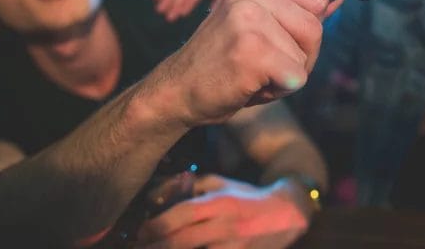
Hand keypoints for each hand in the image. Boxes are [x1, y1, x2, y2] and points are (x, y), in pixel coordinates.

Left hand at [136, 174, 307, 248]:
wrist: (285, 214)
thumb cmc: (247, 197)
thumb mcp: (221, 183)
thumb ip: (193, 186)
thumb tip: (161, 193)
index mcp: (220, 203)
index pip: (183, 215)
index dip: (157, 225)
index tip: (141, 231)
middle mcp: (225, 227)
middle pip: (182, 241)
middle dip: (155, 246)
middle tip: (139, 247)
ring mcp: (234, 248)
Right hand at [146, 0, 339, 127]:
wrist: (178, 90)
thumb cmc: (223, 61)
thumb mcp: (262, 25)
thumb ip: (300, 8)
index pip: (317, 1)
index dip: (303, 32)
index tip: (272, 40)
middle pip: (315, 29)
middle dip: (299, 57)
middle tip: (263, 63)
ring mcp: (248, 20)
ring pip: (305, 56)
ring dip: (286, 75)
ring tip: (252, 73)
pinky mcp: (250, 51)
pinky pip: (296, 78)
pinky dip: (279, 90)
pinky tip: (250, 85)